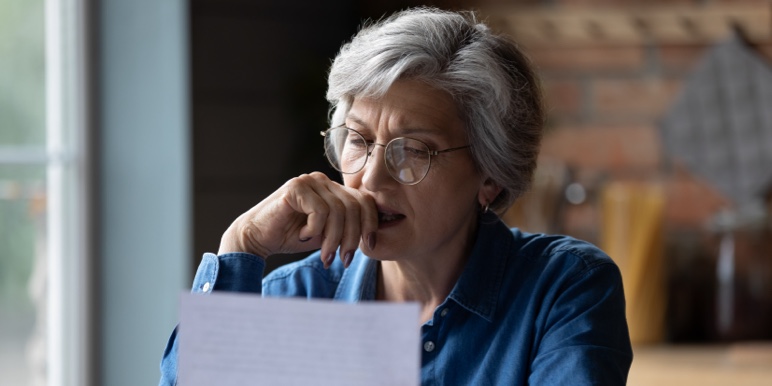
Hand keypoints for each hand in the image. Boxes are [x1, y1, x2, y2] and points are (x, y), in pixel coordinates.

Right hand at [217, 172, 377, 267]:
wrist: (257, 238)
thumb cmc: (291, 236)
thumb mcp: (328, 235)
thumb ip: (347, 230)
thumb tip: (374, 238)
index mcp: (333, 189)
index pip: (364, 200)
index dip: (370, 224)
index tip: (369, 247)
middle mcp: (323, 181)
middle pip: (354, 206)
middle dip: (352, 237)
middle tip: (343, 259)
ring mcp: (309, 181)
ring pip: (338, 211)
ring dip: (333, 239)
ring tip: (325, 255)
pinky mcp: (295, 187)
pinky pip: (319, 211)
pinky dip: (315, 229)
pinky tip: (303, 235)